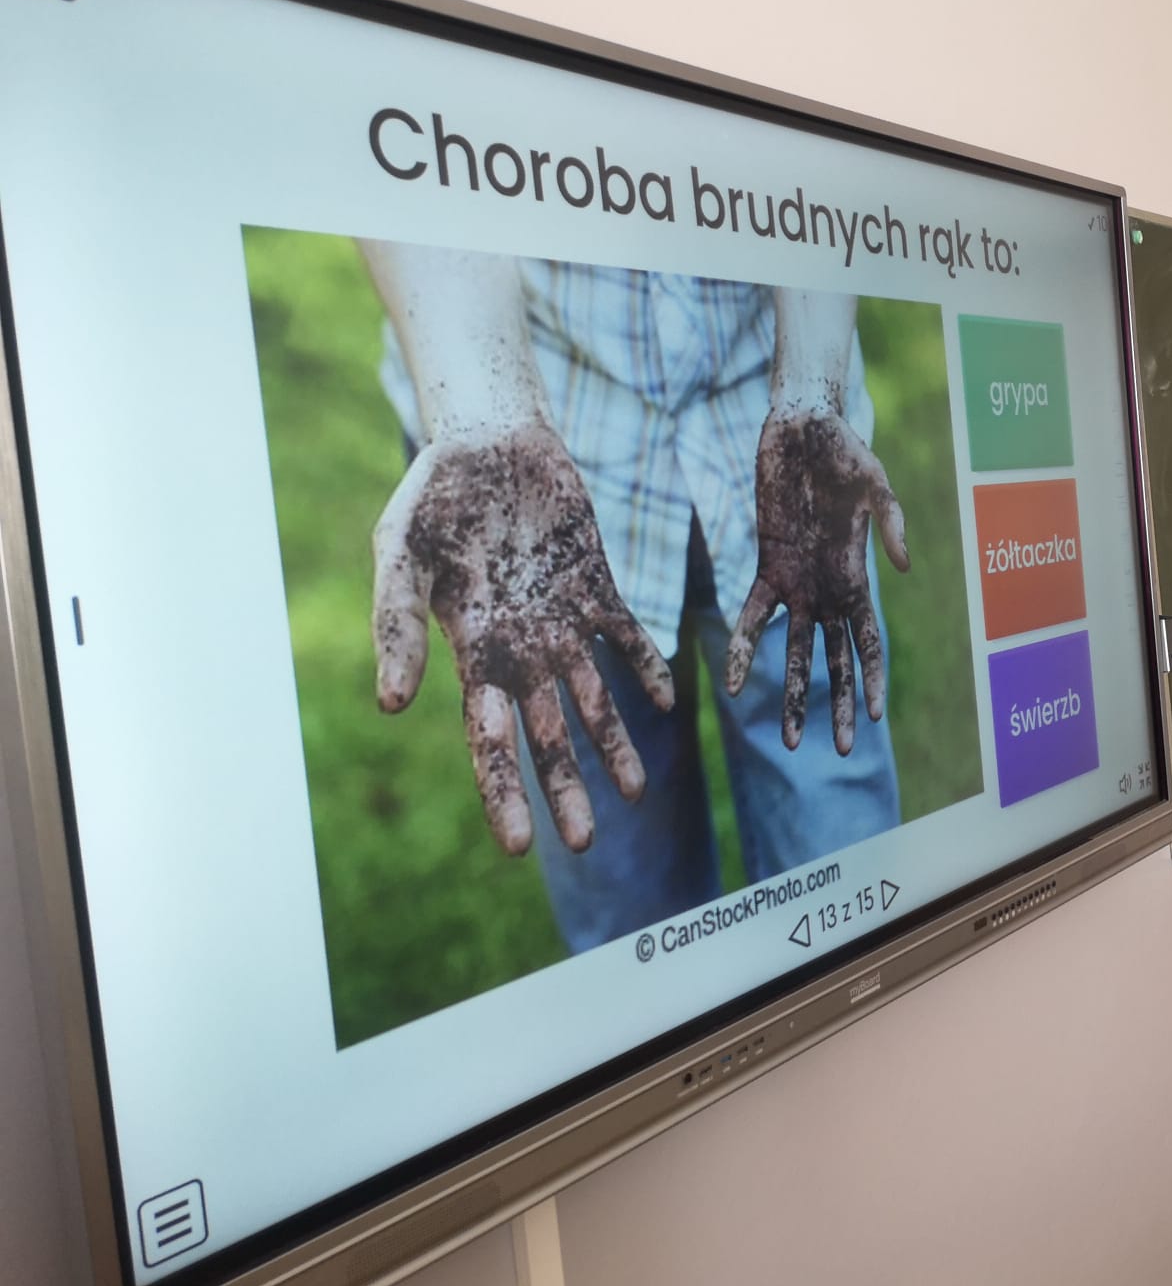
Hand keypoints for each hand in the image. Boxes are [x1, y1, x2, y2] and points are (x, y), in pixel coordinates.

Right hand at [372, 423, 674, 854]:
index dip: (503, 791)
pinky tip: (666, 701)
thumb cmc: (432, 498)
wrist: (485, 441)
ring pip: (593, 697)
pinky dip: (645, 666)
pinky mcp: (596, 585)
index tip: (516, 845)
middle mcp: (521, 649)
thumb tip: (391, 704)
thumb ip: (395, 625)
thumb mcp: (399, 555)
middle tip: (586, 840)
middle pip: (547, 734)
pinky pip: (626, 634)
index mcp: (472, 652)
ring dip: (613, 743)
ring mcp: (561, 620)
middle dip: (565, 786)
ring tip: (636, 792)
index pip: (490, 740)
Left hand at [725, 405, 909, 752]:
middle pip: (835, 662)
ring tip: (790, 741)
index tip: (872, 718)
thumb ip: (891, 525)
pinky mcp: (765, 566)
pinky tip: (733, 685)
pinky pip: (751, 617)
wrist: (801, 428)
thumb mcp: (877, 485)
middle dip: (836, 706)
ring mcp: (796, 584)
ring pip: (797, 653)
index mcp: (860, 581)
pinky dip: (744, 650)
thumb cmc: (846, 450)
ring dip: (794, 695)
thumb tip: (901, 568)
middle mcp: (828, 592)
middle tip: (838, 750)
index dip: (871, 680)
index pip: (869, 645)